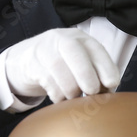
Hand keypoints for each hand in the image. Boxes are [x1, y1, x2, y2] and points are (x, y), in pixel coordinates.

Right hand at [4, 28, 118, 102]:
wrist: (25, 59)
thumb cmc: (62, 64)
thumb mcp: (80, 62)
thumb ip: (95, 73)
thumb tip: (108, 94)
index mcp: (81, 39)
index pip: (97, 51)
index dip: (107, 68)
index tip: (111, 84)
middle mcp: (63, 40)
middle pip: (78, 57)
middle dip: (88, 79)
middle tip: (91, 94)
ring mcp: (45, 50)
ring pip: (62, 73)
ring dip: (72, 92)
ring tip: (74, 97)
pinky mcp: (32, 64)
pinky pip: (49, 84)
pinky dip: (58, 96)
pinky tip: (60, 97)